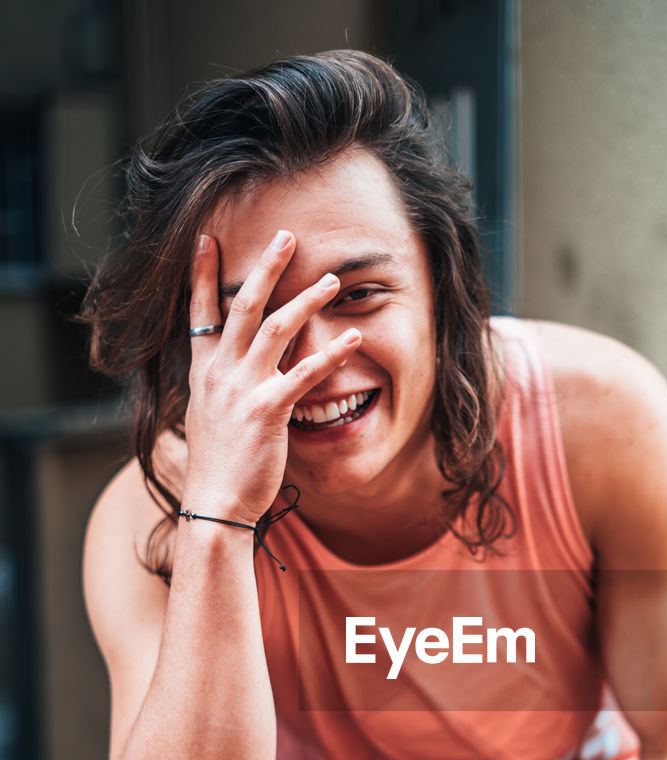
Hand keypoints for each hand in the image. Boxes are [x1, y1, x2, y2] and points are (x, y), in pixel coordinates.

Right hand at [183, 230, 361, 522]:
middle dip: (265, 268)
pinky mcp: (267, 410)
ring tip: (331, 281)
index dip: (204, 275)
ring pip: (275, 329)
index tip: (208, 239)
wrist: (215, 503)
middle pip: (242, 306)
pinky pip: (304, 373)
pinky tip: (353, 339)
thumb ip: (221, 388)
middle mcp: (219, 373)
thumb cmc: (218, 467)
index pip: (200, 313)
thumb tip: (234, 375)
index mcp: (203, 373)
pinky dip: (331, 353)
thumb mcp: (209, 418)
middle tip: (286, 236)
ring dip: (306, 300)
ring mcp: (241, 389)